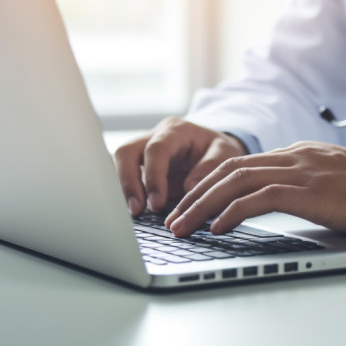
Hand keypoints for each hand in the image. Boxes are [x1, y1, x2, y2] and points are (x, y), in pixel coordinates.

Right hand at [113, 117, 247, 215]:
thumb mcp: (226, 153)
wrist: (214, 149)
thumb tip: (189, 188)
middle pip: (126, 152)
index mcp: (176, 131)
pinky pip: (125, 177)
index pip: (156, 149)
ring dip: (124, 190)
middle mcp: (154, 137)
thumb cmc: (219, 150)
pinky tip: (136, 212)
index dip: (153, 176)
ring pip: (120, 164)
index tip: (157, 203)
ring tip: (136, 214)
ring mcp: (143, 151)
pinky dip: (127, 194)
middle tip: (137, 210)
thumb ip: (211, 167)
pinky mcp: (139, 167)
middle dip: (128, 183)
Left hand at [164, 141, 345, 236]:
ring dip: (202, 205)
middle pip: (228, 169)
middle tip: (172, 219)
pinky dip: (231, 212)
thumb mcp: (331, 182)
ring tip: (182, 227)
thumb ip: (302, 184)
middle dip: (193, 195)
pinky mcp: (310, 190)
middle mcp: (294, 156)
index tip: (189, 204)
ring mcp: (301, 170)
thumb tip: (274, 201)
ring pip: (235, 181)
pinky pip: (259, 198)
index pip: (240, 164)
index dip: (208, 184)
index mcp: (297, 153)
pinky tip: (218, 228)